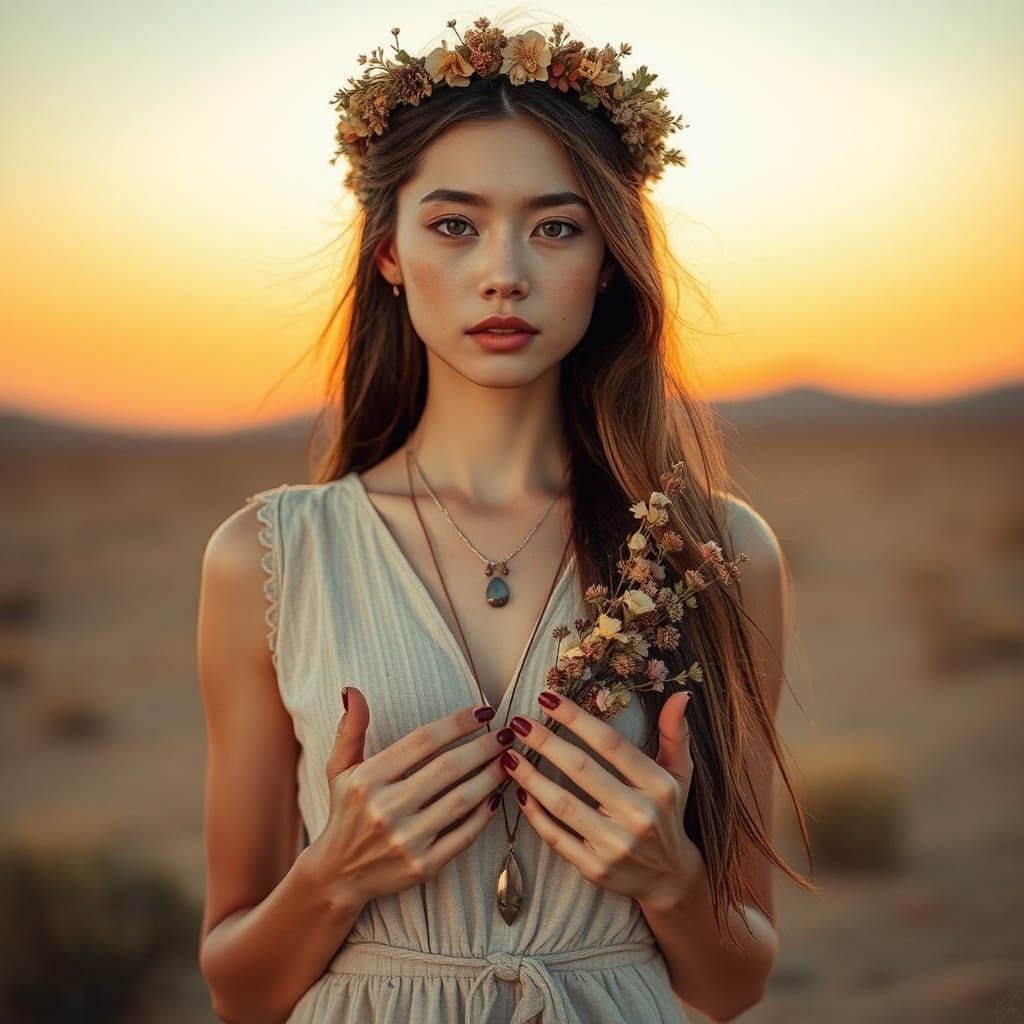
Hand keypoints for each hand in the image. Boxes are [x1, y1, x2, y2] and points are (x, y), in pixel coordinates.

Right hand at [305, 687, 515, 907]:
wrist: (338, 876)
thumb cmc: (345, 813)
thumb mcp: (340, 769)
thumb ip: (351, 729)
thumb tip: (351, 690)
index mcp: (368, 779)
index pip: (423, 741)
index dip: (457, 723)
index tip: (484, 711)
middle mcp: (386, 809)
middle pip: (448, 768)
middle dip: (484, 746)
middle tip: (507, 733)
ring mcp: (406, 840)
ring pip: (462, 800)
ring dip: (491, 776)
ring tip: (508, 760)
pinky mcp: (423, 866)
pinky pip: (464, 835)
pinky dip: (484, 814)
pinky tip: (496, 797)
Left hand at [500, 688, 704, 910]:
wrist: (670, 877)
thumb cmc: (668, 814)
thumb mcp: (679, 773)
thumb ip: (674, 733)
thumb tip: (680, 695)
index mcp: (658, 786)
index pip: (610, 743)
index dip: (576, 718)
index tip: (548, 698)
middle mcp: (638, 815)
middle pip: (581, 769)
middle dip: (545, 741)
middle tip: (518, 722)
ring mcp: (616, 845)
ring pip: (562, 804)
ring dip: (530, 777)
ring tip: (508, 755)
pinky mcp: (595, 869)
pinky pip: (556, 837)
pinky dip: (535, 815)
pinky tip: (519, 794)